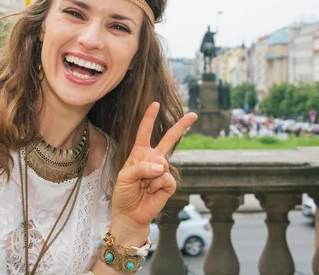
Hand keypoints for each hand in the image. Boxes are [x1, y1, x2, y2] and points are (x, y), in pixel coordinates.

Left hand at [109, 102, 197, 244]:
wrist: (130, 214)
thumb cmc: (124, 193)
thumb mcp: (125, 177)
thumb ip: (141, 167)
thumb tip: (161, 167)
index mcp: (139, 153)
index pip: (144, 132)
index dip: (149, 118)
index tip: (156, 104)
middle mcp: (153, 158)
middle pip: (169, 139)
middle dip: (181, 126)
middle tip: (194, 115)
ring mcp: (162, 170)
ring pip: (162, 164)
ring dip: (150, 176)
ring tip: (144, 186)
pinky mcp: (169, 183)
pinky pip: (166, 178)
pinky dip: (157, 185)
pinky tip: (152, 191)